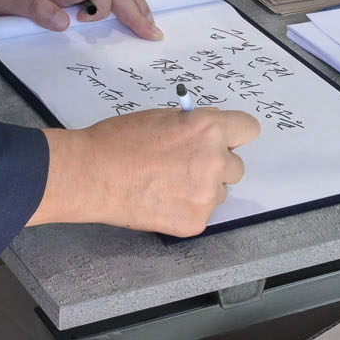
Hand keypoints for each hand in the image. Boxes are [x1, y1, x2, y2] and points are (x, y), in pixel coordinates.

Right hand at [30, 108, 262, 234]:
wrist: (91, 174)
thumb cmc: (118, 141)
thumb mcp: (164, 118)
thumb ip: (194, 126)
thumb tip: (209, 136)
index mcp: (208, 128)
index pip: (248, 129)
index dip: (234, 136)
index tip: (224, 141)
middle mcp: (215, 160)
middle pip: (236, 166)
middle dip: (216, 165)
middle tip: (185, 166)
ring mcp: (206, 194)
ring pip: (218, 192)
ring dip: (201, 188)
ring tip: (166, 184)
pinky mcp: (195, 221)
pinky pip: (202, 213)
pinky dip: (185, 209)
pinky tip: (160, 201)